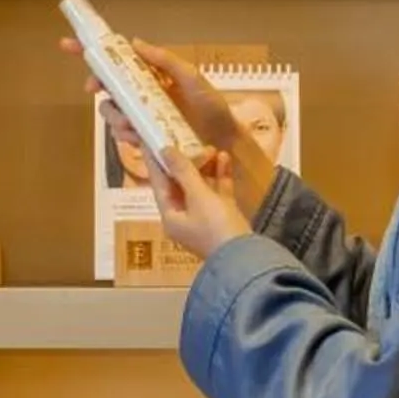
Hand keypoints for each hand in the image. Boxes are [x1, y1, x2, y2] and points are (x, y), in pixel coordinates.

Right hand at [61, 34, 277, 221]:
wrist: (225, 140)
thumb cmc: (213, 106)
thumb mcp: (191, 77)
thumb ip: (164, 60)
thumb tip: (135, 43)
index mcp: (152, 76)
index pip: (118, 61)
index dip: (91, 53)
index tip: (69, 45)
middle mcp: (143, 96)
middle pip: (107, 88)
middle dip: (98, 87)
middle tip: (96, 88)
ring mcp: (143, 118)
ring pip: (112, 113)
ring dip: (114, 114)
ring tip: (131, 120)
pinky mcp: (146, 139)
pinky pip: (124, 135)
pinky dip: (125, 134)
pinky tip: (138, 136)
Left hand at [149, 144, 252, 261]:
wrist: (246, 256)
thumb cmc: (216, 226)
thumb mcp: (198, 196)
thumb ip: (183, 171)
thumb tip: (165, 150)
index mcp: (170, 216)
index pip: (159, 184)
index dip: (156, 162)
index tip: (152, 141)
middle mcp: (183, 218)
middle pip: (179, 185)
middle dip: (187, 163)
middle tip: (192, 142)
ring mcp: (204, 219)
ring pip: (200, 187)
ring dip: (205, 168)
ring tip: (213, 149)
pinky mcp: (222, 218)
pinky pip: (217, 193)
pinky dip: (220, 177)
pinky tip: (225, 160)